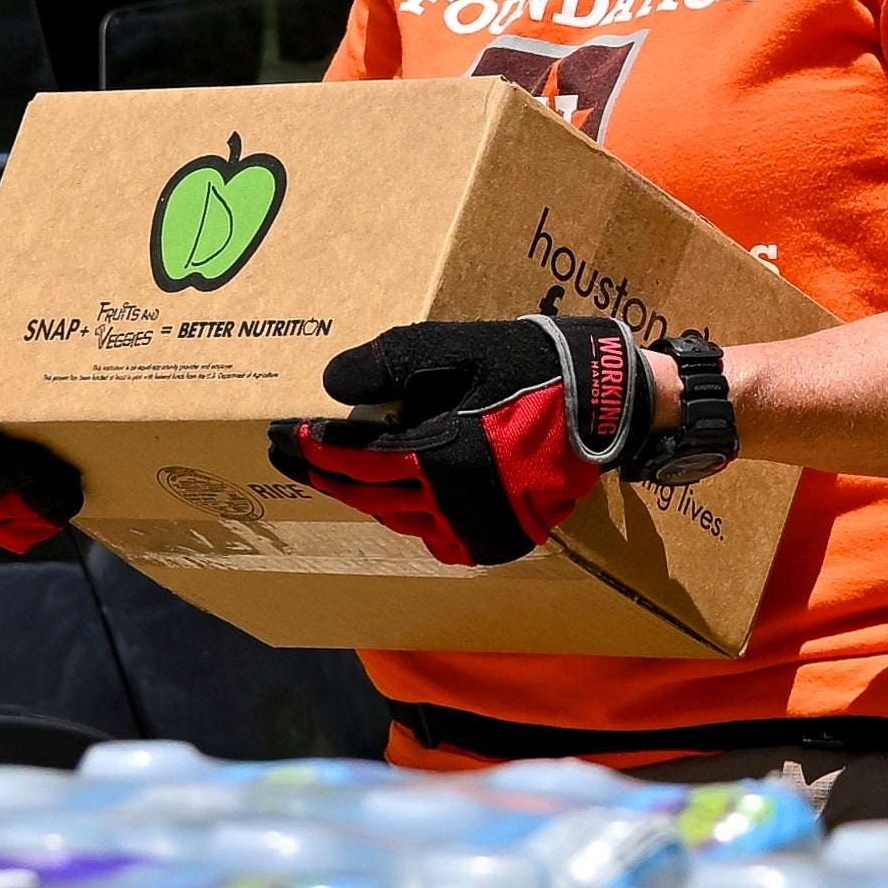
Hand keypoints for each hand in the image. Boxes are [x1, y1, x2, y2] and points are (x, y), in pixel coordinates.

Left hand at [267, 315, 651, 568]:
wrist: (608, 405)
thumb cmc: (531, 367)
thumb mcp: (460, 347)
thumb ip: (394, 363)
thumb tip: (331, 386)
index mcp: (439, 456)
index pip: (353, 457)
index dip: (311, 446)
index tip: (279, 433)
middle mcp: (451, 505)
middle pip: (365, 493)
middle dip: (322, 473)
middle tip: (286, 453)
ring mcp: (476, 530)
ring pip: (396, 516)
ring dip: (362, 493)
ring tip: (334, 471)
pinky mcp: (498, 540)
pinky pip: (435, 535)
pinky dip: (409, 514)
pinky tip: (397, 494)